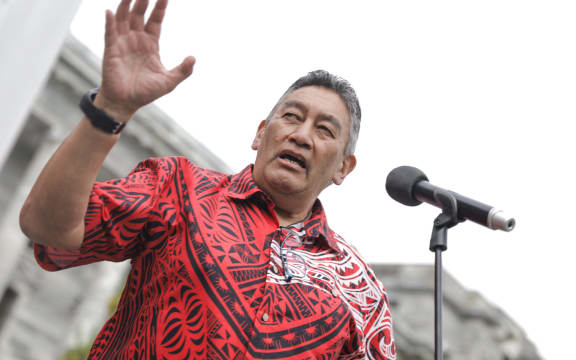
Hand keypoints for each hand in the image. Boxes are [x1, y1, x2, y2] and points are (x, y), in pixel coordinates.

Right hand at [96, 0, 194, 120]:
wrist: (126, 103)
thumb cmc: (146, 92)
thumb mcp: (169, 82)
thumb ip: (183, 71)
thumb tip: (193, 58)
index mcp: (150, 44)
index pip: (155, 20)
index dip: (160, 8)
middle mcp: (136, 39)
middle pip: (139, 14)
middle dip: (143, 0)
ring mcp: (123, 43)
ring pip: (123, 18)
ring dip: (126, 5)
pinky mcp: (111, 50)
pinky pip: (110, 32)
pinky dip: (110, 22)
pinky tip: (110, 11)